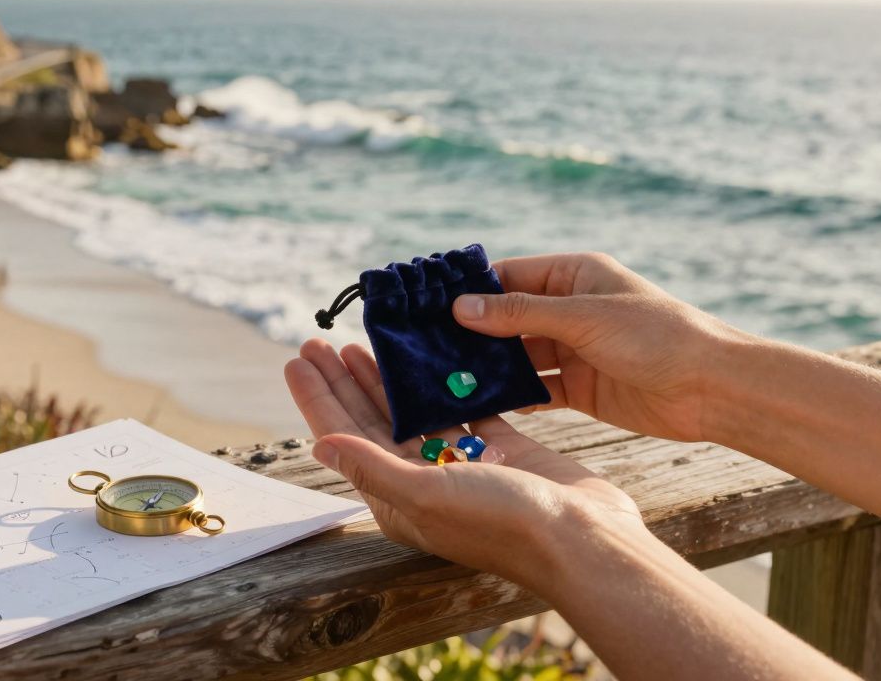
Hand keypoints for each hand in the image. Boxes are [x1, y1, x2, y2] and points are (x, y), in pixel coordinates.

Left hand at [284, 339, 646, 591]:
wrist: (583, 538)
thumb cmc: (502, 522)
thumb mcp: (427, 494)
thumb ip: (372, 466)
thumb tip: (318, 446)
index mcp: (398, 499)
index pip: (345, 440)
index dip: (319, 399)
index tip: (297, 360)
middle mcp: (425, 483)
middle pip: (371, 423)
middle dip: (344, 383)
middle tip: (319, 342)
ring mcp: (464, 465)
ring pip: (413, 413)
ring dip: (387, 381)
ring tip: (360, 345)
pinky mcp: (501, 450)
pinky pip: (462, 409)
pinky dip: (444, 382)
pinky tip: (429, 355)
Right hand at [453, 252, 744, 441]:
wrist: (710, 388)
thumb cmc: (655, 336)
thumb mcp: (583, 316)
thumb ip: (521, 313)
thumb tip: (462, 307)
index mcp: (575, 275)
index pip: (510, 277)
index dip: (471, 290)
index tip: (427, 306)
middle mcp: (571, 309)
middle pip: (508, 318)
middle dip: (471, 333)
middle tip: (424, 348)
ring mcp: (574, 350)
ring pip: (518, 355)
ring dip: (488, 367)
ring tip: (444, 378)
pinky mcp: (580, 388)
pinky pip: (535, 389)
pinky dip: (511, 395)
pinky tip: (479, 404)